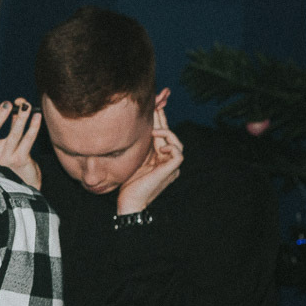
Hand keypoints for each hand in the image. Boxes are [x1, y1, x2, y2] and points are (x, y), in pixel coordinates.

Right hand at [0, 99, 42, 188]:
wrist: (23, 185)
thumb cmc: (15, 161)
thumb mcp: (8, 144)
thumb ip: (11, 126)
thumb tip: (17, 108)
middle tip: (7, 104)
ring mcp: (5, 159)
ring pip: (12, 135)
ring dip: (20, 118)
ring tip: (25, 106)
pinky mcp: (19, 161)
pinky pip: (27, 141)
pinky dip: (33, 127)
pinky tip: (37, 117)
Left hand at [115, 98, 181, 214]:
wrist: (129, 201)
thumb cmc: (127, 183)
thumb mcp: (131, 158)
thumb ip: (135, 145)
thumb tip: (129, 128)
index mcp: (158, 156)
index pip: (160, 134)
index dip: (158, 120)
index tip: (153, 105)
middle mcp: (166, 159)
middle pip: (168, 134)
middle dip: (163, 119)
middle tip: (158, 103)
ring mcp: (170, 165)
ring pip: (176, 142)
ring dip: (166, 133)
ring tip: (154, 131)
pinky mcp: (171, 170)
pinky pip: (178, 154)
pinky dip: (171, 147)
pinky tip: (161, 146)